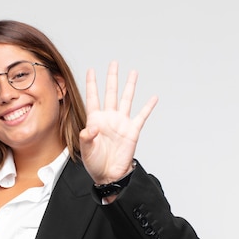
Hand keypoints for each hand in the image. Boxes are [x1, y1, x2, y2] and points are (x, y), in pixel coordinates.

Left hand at [79, 61, 157, 183]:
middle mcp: (109, 118)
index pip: (93, 98)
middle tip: (114, 63)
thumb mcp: (86, 150)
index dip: (92, 84)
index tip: (91, 70)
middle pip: (111, 93)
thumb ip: (86, 138)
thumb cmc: (95, 163)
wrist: (109, 175)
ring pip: (126, 99)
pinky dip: (148, 106)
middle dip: (112, 78)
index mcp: (95, 120)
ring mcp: (121, 123)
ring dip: (129, 86)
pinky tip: (153, 97)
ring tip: (133, 72)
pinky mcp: (132, 130)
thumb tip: (91, 128)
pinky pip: (142, 116)